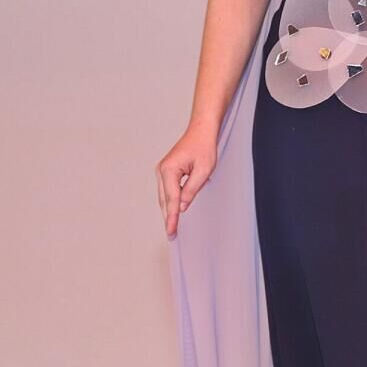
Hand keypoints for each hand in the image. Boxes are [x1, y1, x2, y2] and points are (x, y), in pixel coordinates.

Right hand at [155, 121, 218, 238]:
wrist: (201, 131)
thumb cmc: (204, 147)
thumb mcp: (203, 170)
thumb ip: (191, 190)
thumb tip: (181, 207)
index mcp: (169, 170)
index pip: (171, 200)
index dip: (172, 218)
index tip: (171, 232)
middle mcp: (161, 170)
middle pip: (164, 200)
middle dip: (168, 217)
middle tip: (172, 235)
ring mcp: (162, 170)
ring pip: (164, 196)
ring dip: (169, 210)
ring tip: (173, 227)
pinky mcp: (167, 171)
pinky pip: (168, 190)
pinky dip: (171, 200)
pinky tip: (175, 210)